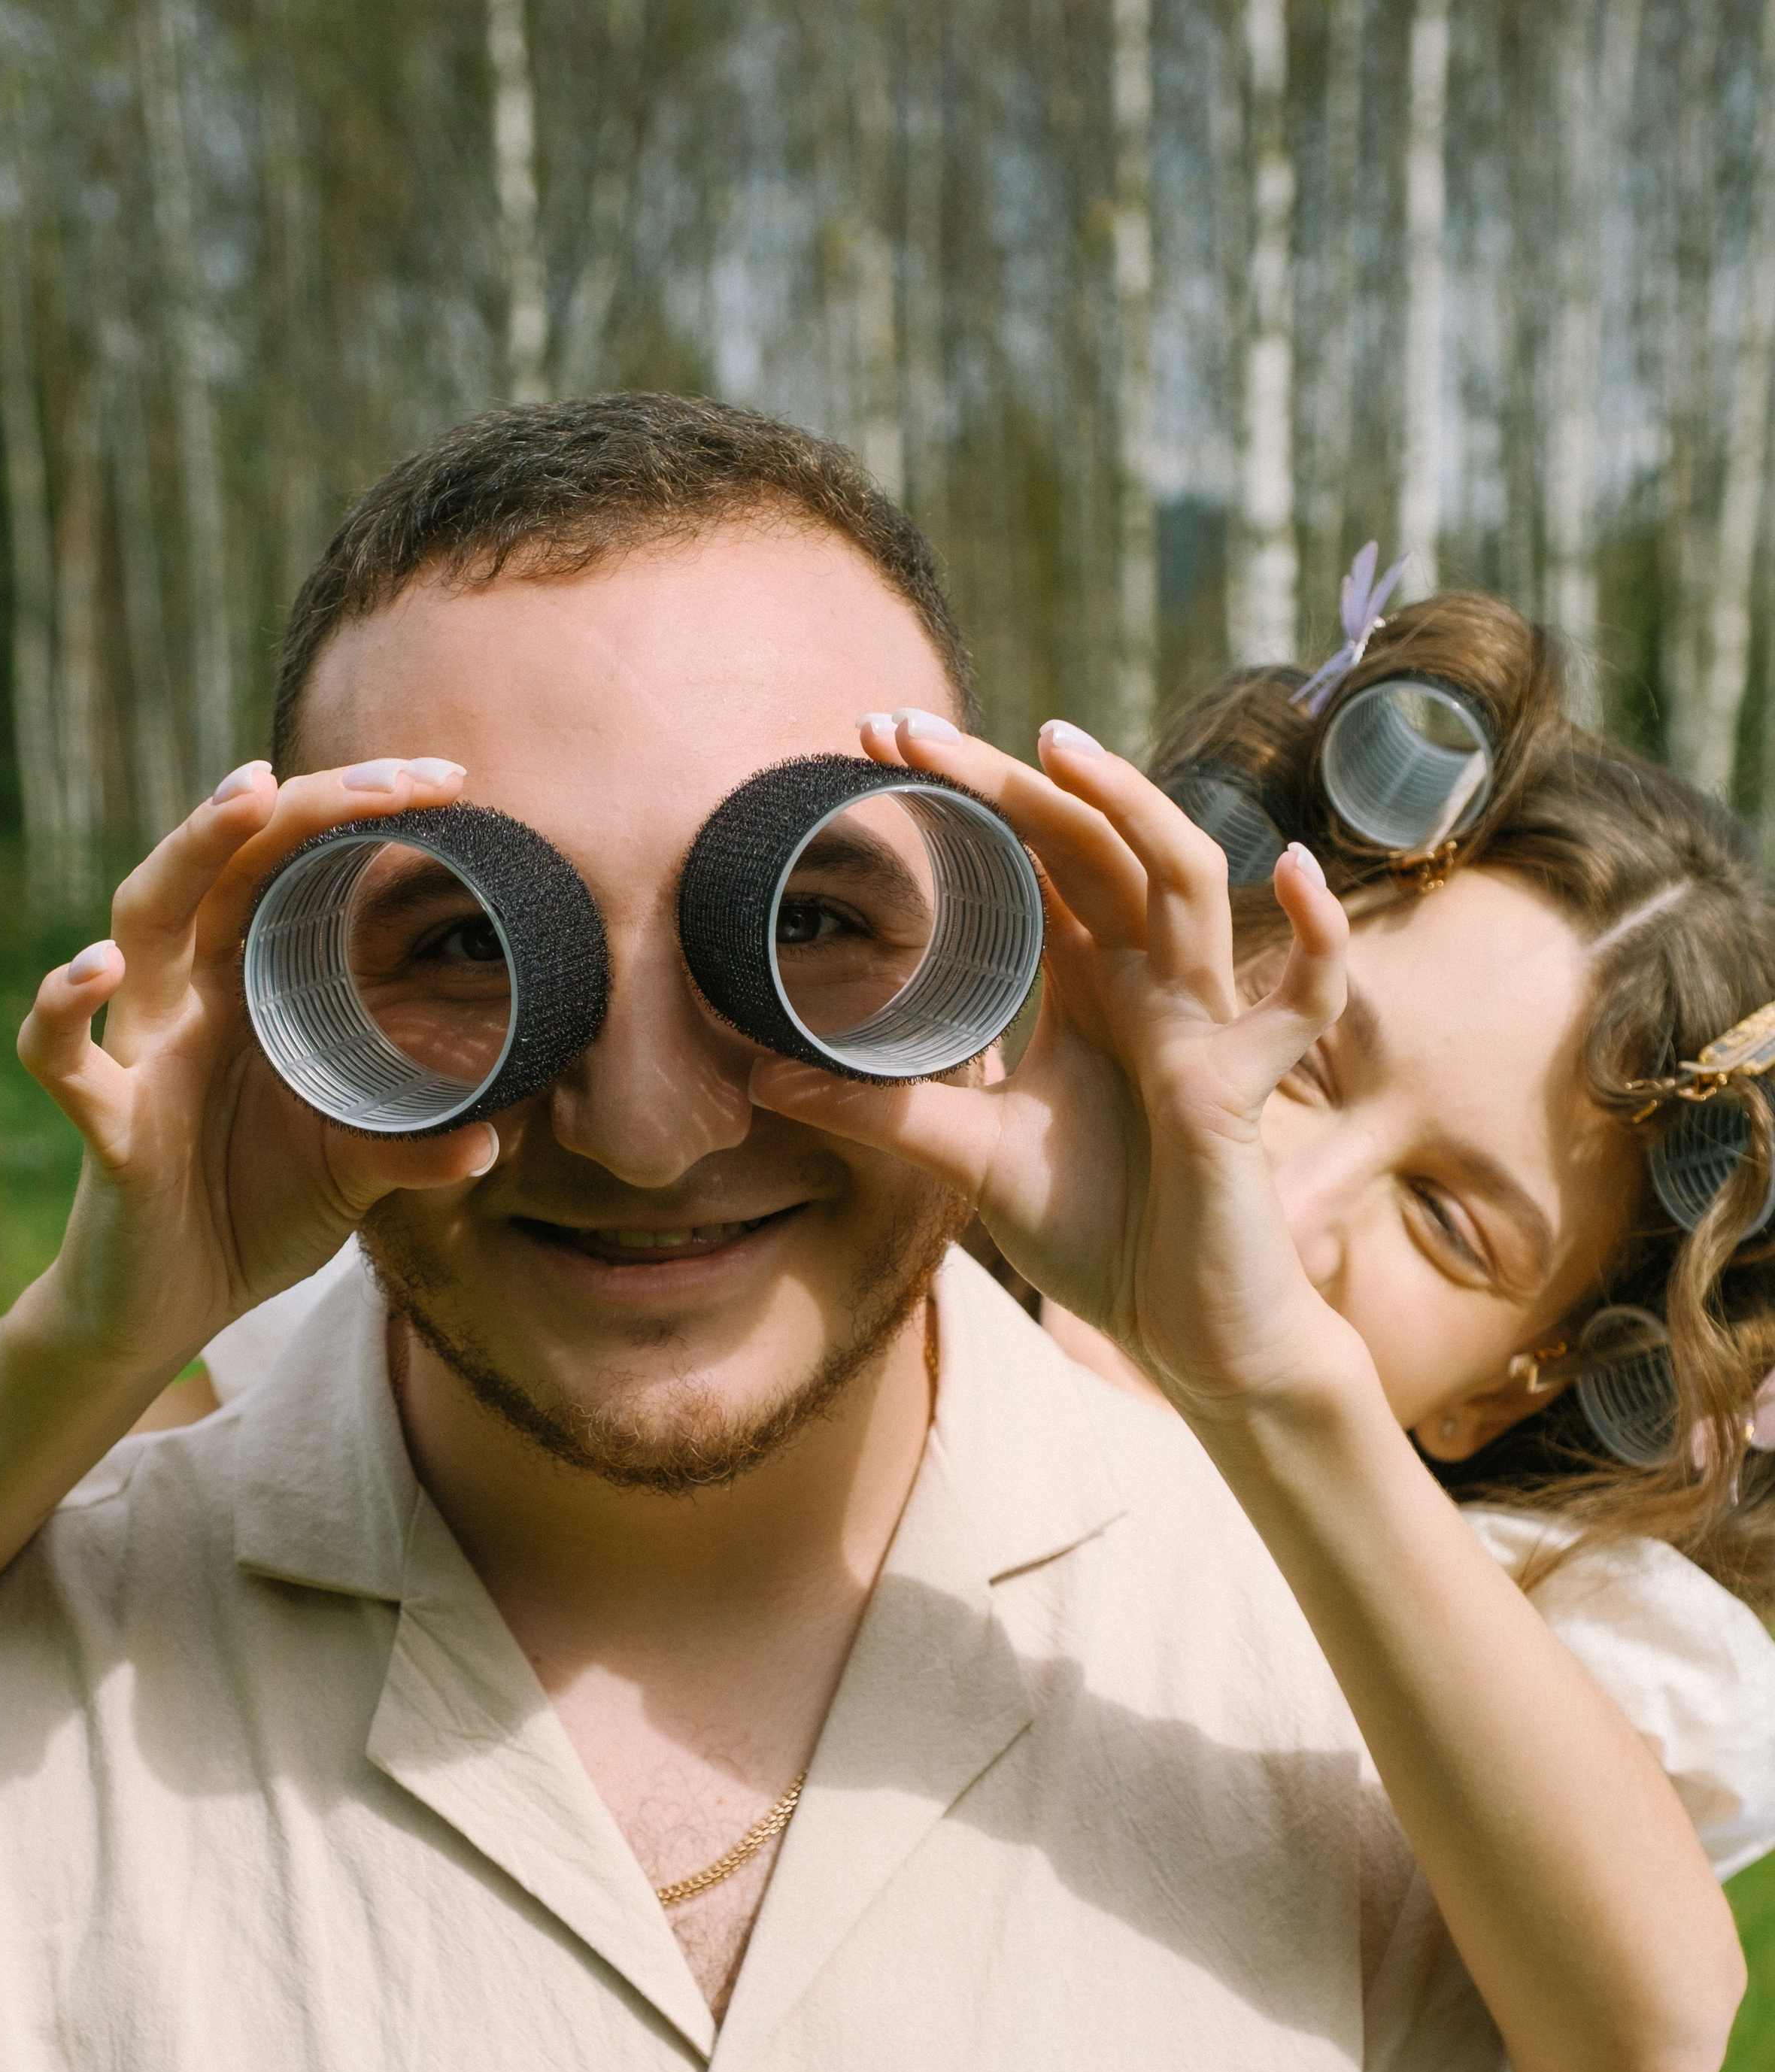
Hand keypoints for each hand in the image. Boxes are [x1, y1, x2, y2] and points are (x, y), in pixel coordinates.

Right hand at [18, 757, 498, 1373]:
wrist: (167, 1308)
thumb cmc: (252, 1213)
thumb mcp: (351, 1175)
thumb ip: (413, 1150)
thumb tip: (496, 1139)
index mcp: (251, 987)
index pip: (293, 868)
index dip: (356, 815)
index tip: (444, 782)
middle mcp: (190, 995)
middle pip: (225, 866)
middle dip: (298, 807)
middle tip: (385, 777)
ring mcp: (140, 1049)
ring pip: (142, 920)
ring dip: (189, 852)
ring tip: (245, 796)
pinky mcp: (106, 1123)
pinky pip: (62, 1056)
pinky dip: (61, 1008)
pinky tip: (90, 967)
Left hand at [747, 711, 1359, 1422]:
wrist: (1186, 1332)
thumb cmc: (1105, 1237)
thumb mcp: (972, 1161)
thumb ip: (883, 1112)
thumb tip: (764, 1080)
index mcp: (1092, 984)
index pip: (1035, 857)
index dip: (971, 794)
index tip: (877, 744)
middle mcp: (1150, 982)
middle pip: (1091, 843)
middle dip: (1010, 778)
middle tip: (914, 728)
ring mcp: (1203, 1024)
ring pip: (1184, 881)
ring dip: (1129, 804)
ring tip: (1055, 745)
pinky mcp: (1239, 1087)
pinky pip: (1303, 1000)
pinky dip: (1318, 935)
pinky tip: (1291, 869)